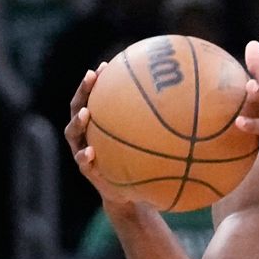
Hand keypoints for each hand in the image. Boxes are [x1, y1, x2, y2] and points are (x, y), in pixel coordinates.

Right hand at [62, 63, 141, 213]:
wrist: (128, 193)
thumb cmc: (139, 163)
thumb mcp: (147, 144)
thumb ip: (156, 127)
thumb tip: (185, 108)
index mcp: (99, 124)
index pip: (94, 97)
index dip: (96, 82)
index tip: (105, 66)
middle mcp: (86, 133)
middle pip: (77, 107)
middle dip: (83, 92)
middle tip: (91, 77)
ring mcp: (82, 150)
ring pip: (72, 133)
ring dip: (77, 122)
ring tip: (85, 113)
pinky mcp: (87, 169)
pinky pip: (82, 162)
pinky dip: (84, 156)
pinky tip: (90, 152)